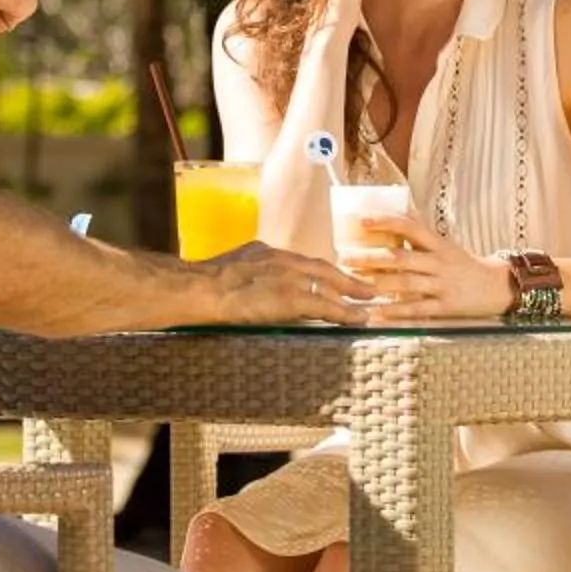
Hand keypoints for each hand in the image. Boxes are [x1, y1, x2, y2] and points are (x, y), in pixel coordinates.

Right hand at [195, 242, 377, 326]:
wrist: (201, 289)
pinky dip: (345, 312)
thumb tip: (250, 282)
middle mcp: (282, 260)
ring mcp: (289, 278)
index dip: (321, 272)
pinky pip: (325, 306)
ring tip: (370, 302)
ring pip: (327, 286)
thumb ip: (248, 271)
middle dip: (346, 279)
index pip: (302, 262)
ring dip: (351, 294)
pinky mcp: (292, 298)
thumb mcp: (231, 266)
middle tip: (367, 288)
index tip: (335, 278)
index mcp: (266, 252)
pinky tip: (359, 319)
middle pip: (322, 269)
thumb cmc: (204, 283)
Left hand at [345, 214, 511, 320]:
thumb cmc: (464, 264)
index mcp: (438, 243)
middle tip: (345, 257)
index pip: (410, 226)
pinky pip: (416, 310)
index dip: (386, 221)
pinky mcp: (444, 307)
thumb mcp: (444, 244)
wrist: (496, 287)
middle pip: (401, 258)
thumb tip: (397, 206)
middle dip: (370, 258)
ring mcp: (442, 285)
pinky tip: (375, 314)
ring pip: (405, 283)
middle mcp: (439, 262)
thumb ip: (420, 232)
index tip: (361, 220)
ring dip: (378, 284)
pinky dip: (394, 313)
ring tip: (354, 285)